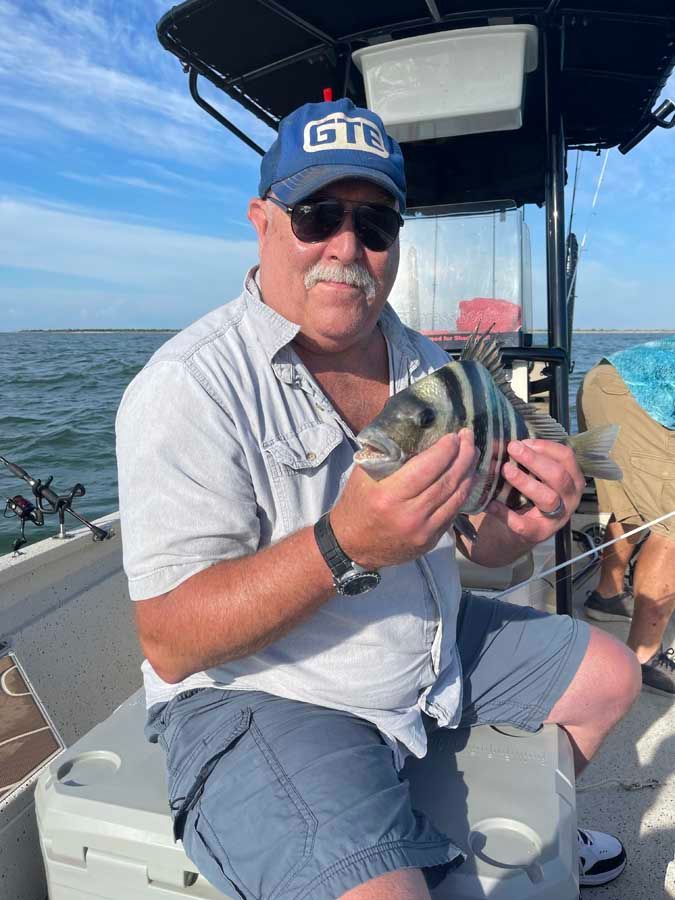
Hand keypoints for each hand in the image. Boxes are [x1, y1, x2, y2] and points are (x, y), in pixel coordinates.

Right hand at [331, 429, 478, 569]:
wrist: (352, 546)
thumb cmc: (356, 504)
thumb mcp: (363, 475)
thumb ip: (387, 455)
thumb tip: (415, 433)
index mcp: (390, 495)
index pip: (427, 467)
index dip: (445, 450)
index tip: (453, 435)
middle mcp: (409, 515)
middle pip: (447, 481)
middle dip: (463, 456)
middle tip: (469, 438)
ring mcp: (423, 532)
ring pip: (456, 498)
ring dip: (468, 474)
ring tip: (473, 454)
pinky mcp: (430, 541)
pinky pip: (452, 513)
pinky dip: (461, 493)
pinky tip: (465, 479)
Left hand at [486, 438, 584, 544]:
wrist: (521, 529)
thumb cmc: (530, 493)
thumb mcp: (536, 474)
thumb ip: (531, 460)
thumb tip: (509, 440)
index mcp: (572, 478)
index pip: (566, 457)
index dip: (545, 447)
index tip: (523, 441)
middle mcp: (570, 498)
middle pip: (558, 476)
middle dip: (535, 460)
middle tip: (512, 449)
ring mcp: (558, 517)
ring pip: (548, 498)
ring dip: (525, 482)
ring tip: (506, 470)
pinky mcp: (540, 533)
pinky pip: (524, 524)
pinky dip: (506, 513)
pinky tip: (491, 504)